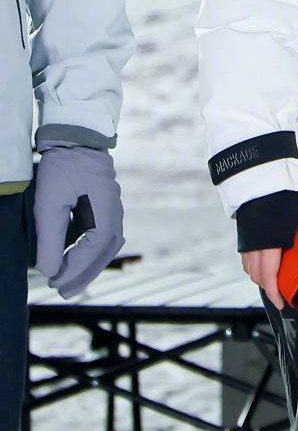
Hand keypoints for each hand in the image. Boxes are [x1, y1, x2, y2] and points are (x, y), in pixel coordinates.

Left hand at [34, 144, 124, 298]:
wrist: (77, 138)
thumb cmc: (62, 168)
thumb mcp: (49, 203)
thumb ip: (49, 239)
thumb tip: (48, 271)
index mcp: (105, 214)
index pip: (91, 252)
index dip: (73, 271)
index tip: (54, 282)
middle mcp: (115, 214)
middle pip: (103, 254)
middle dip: (82, 275)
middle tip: (62, 292)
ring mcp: (114, 210)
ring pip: (106, 247)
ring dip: (89, 266)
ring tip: (70, 281)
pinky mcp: (108, 206)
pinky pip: (104, 237)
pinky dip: (92, 252)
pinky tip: (78, 258)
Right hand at [241, 189, 297, 309]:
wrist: (261, 173)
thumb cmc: (281, 192)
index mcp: (269, 242)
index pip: (269, 275)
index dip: (275, 293)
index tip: (282, 302)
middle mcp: (254, 244)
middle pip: (256, 275)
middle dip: (268, 286)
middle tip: (283, 290)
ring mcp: (246, 238)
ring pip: (249, 266)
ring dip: (261, 275)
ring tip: (277, 275)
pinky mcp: (244, 232)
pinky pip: (246, 256)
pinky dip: (255, 263)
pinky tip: (268, 258)